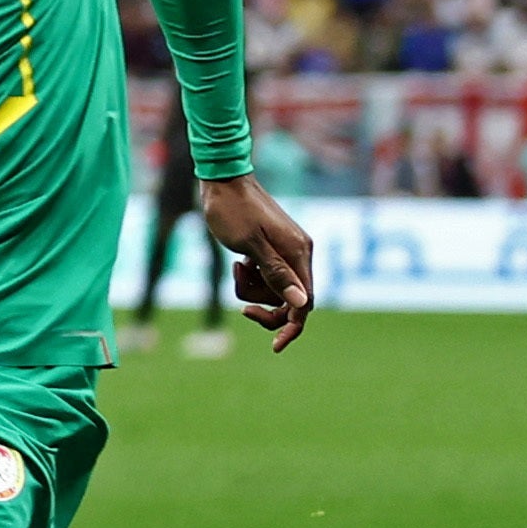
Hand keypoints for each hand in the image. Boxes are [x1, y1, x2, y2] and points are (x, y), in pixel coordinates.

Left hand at [201, 176, 317, 349]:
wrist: (222, 181)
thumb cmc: (232, 211)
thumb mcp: (249, 246)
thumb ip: (276, 274)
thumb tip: (301, 304)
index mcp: (298, 254)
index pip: (305, 304)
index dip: (291, 327)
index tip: (274, 346)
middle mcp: (299, 253)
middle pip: (290, 301)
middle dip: (264, 305)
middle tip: (242, 309)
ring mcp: (287, 250)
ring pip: (275, 289)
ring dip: (253, 288)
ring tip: (237, 267)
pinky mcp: (274, 248)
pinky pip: (266, 276)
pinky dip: (251, 276)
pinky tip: (239, 261)